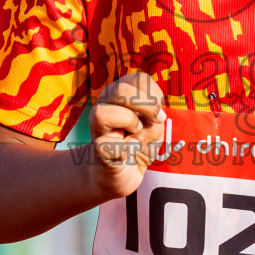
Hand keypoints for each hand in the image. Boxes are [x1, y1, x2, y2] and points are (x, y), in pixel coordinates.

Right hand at [86, 71, 167, 198]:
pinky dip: (123, 151)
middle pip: (120, 90)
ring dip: (129, 124)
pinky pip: (107, 146)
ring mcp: (97, 128)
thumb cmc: (138, 146)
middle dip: (146, 105)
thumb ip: (155, 118)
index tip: (158, 113)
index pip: (139, 79)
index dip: (154, 94)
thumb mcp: (154, 128)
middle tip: (155, 120)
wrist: (121, 175)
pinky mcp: (96, 150)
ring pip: (102, 113)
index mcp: (120, 95)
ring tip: (135, 135)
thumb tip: (152, 118)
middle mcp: (105, 105)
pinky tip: (126, 154)